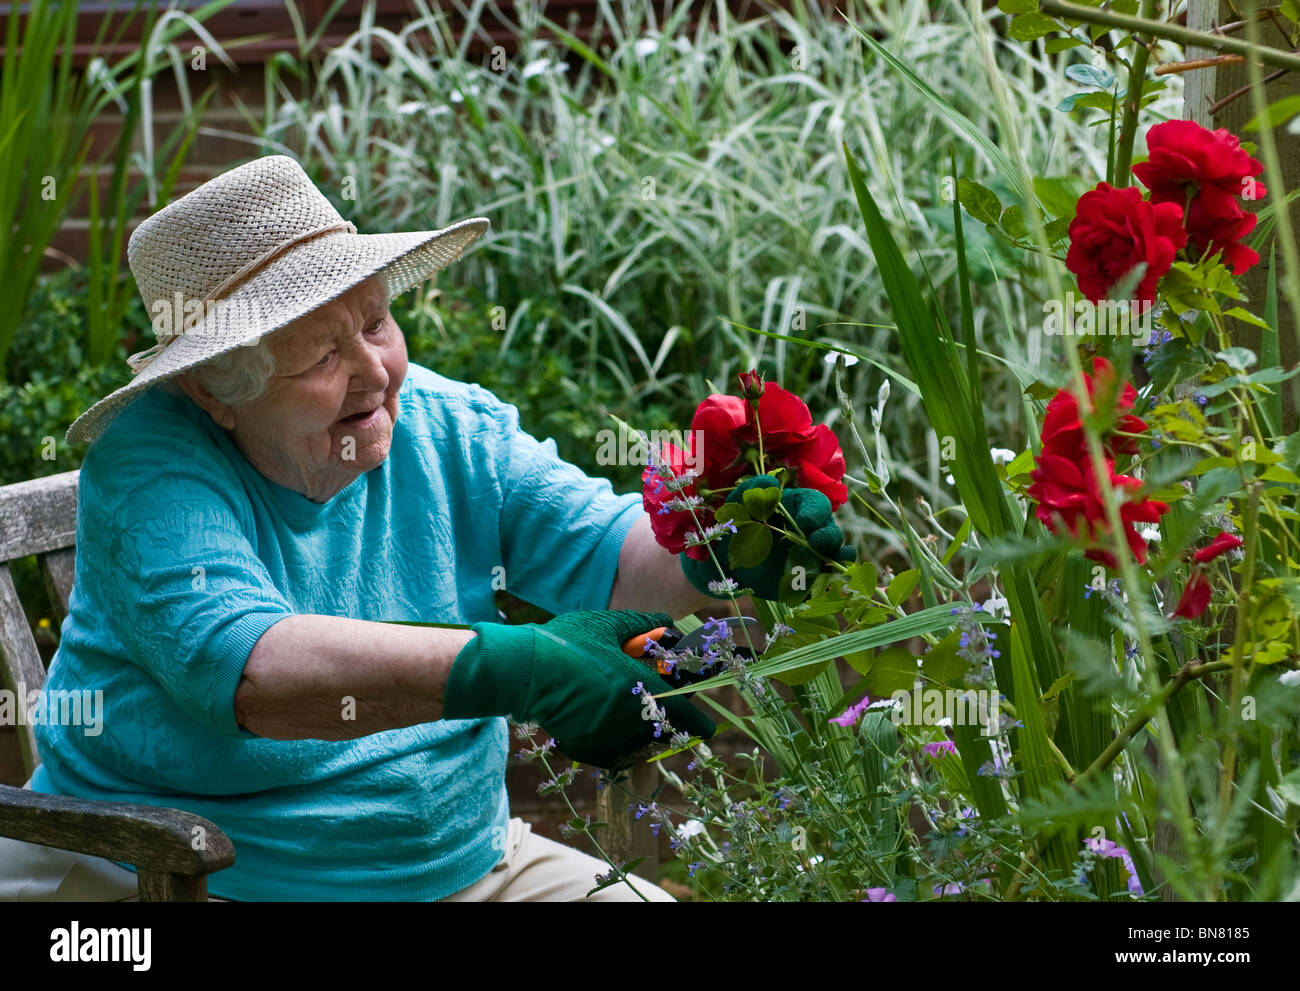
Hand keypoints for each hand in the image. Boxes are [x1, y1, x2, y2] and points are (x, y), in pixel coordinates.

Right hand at [443, 609, 715, 767]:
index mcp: (637, 686)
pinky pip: (611, 753)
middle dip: (664, 721)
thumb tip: (666, 624)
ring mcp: (604, 736)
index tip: (707, 729)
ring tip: (626, 712)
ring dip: (640, 731)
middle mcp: (626, 717)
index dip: (698, 724)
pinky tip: (604, 725)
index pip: (682, 715)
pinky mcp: (584, 747)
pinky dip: (614, 743)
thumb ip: (642, 624)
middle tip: (655, 706)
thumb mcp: (606, 625)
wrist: (522, 669)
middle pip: (661, 731)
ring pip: (637, 743)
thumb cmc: (566, 641)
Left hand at [680, 475, 854, 600]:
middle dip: (828, 536)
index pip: (817, 504)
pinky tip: (822, 584)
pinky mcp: (805, 580)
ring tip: (828, 564)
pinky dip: (826, 584)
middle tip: (816, 542)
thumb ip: (754, 488)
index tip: (805, 521)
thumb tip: (770, 482)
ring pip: (834, 556)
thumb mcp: (739, 502)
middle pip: (830, 530)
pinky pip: (823, 583)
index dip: (816, 512)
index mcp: (797, 508)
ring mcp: (810, 556)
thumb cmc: (733, 525)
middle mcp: (809, 532)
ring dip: (836, 559)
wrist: (722, 562)